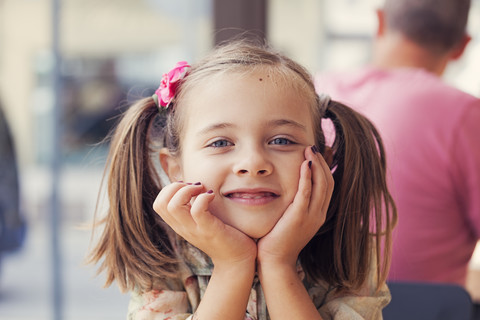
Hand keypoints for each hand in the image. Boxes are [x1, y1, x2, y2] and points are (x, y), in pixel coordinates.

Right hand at [153, 182, 256, 266]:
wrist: (236, 260)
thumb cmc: (222, 235)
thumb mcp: (202, 221)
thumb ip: (193, 207)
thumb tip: (192, 185)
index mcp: (179, 224)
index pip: (158, 204)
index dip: (169, 189)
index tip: (187, 186)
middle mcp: (183, 228)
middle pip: (161, 204)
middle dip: (175, 187)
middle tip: (194, 187)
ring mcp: (195, 230)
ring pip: (174, 206)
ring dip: (187, 190)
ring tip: (201, 189)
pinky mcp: (209, 230)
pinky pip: (197, 210)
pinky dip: (204, 197)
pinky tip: (212, 196)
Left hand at [257, 146, 333, 266]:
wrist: (275, 261)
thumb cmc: (278, 239)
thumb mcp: (291, 219)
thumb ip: (295, 204)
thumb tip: (291, 189)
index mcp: (318, 214)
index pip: (328, 185)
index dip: (325, 167)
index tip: (318, 153)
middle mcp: (319, 214)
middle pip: (328, 182)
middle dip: (322, 162)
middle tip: (314, 147)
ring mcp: (311, 216)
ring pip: (321, 185)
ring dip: (317, 165)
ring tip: (310, 150)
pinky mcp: (299, 217)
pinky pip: (306, 193)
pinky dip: (307, 177)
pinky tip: (304, 164)